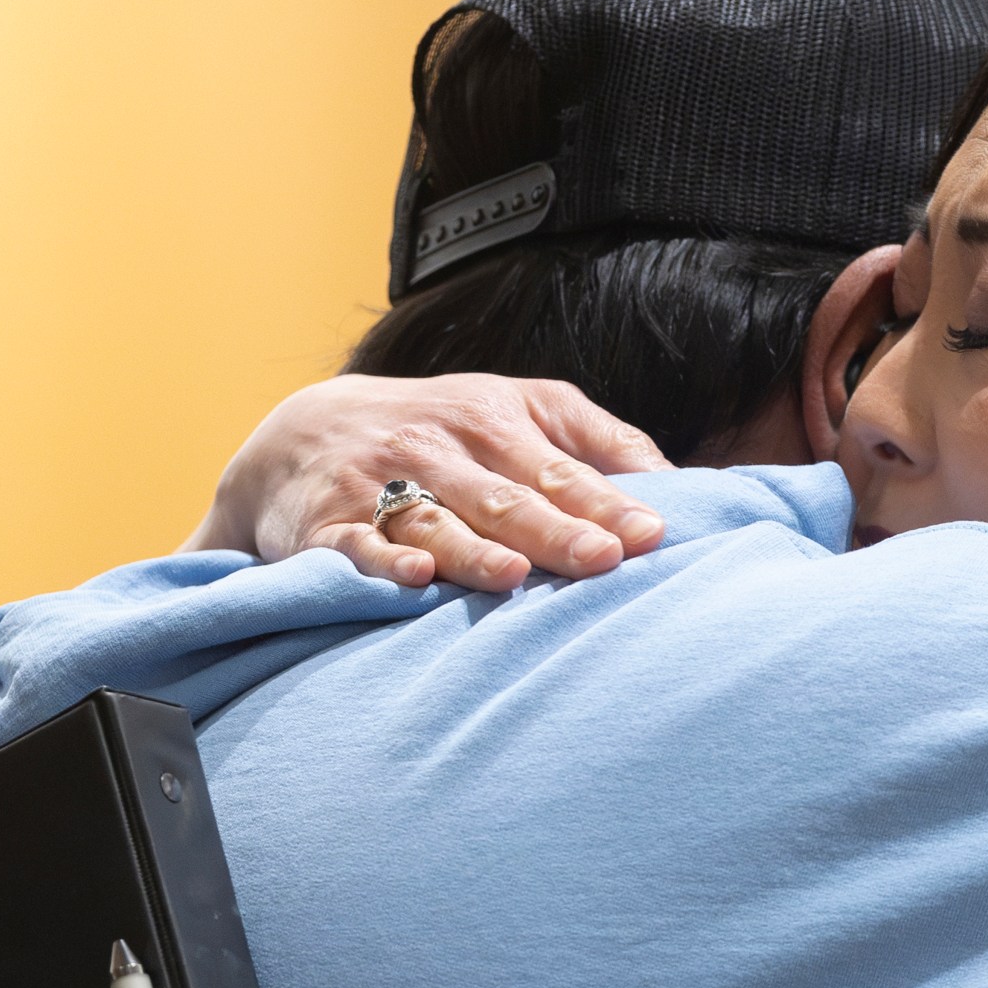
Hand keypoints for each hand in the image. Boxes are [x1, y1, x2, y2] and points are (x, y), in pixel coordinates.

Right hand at [184, 374, 674, 591]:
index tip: (651, 535)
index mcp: (497, 420)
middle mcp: (441, 447)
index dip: (605, 502)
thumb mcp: (520, 411)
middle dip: (557, 528)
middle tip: (605, 561)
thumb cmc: (445, 431)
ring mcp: (381, 483)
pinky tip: (416, 576)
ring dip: (475, 549)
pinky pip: (358, 545)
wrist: (306, 433)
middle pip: (507, 496)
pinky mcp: (328, 524)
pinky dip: (384, 561)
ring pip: (436, 519)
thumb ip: (598, 443)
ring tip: (516, 575)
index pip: (561, 468)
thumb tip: (681, 484)